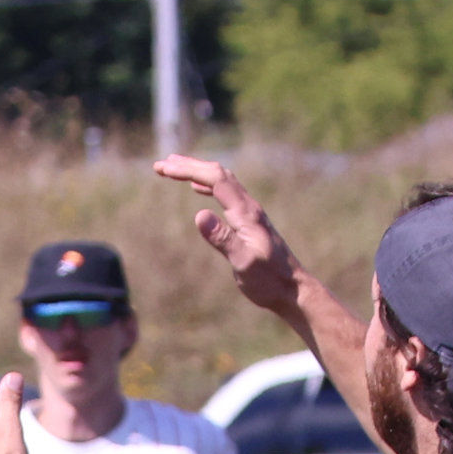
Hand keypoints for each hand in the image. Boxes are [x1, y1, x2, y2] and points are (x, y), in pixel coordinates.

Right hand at [153, 153, 303, 315]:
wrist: (293, 289)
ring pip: (222, 181)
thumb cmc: (269, 280)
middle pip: (218, 174)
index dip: (188, 170)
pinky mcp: (248, 222)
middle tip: (160, 164)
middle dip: (189, 166)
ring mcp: (249, 213)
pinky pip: (226, 194)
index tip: (163, 169)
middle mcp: (248, 207)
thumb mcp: (243, 262)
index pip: (215, 180)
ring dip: (197, 172)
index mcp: (245, 213)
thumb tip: (198, 215)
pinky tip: (197, 189)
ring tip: (174, 168)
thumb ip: (222, 238)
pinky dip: (207, 186)